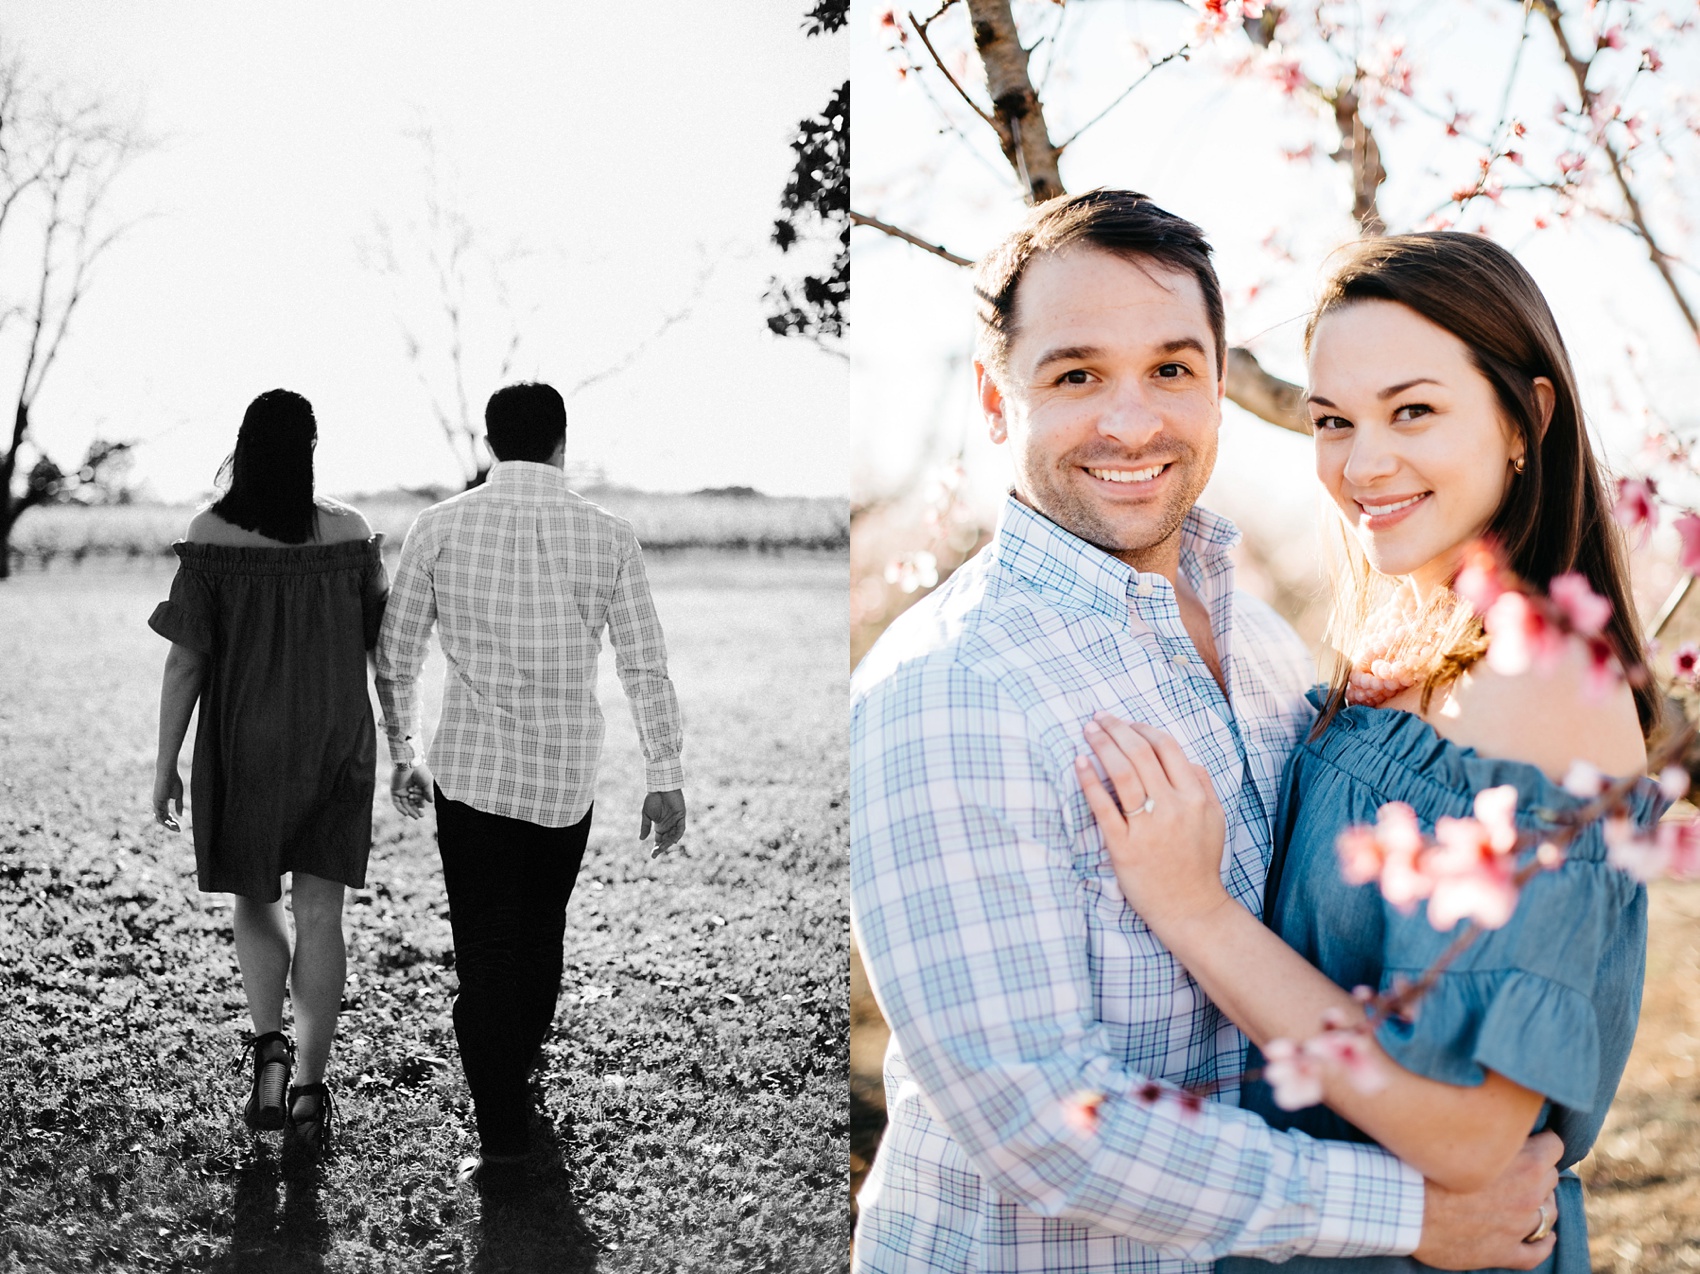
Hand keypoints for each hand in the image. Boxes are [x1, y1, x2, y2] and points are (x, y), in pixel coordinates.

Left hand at [153, 765, 183, 831]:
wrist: (168, 772)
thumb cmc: (173, 781)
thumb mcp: (178, 795)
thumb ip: (179, 805)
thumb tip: (180, 815)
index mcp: (163, 802)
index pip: (167, 815)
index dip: (173, 822)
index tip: (180, 827)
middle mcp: (158, 804)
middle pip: (163, 819)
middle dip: (170, 825)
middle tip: (179, 830)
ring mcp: (156, 804)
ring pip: (160, 819)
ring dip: (168, 825)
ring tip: (176, 828)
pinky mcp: (156, 802)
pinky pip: (158, 815)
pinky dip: (164, 821)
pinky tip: (171, 823)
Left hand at [390, 762, 433, 818]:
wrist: (409, 763)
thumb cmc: (420, 771)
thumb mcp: (427, 783)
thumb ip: (428, 792)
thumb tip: (431, 802)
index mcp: (416, 786)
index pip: (418, 798)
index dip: (420, 803)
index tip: (423, 805)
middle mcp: (408, 789)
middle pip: (411, 803)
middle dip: (416, 810)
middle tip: (420, 816)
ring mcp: (401, 790)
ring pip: (404, 804)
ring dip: (410, 811)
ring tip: (415, 817)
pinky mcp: (394, 790)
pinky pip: (396, 802)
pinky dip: (400, 808)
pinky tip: (406, 813)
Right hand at [640, 789, 686, 855]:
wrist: (660, 786)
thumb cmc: (653, 798)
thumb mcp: (646, 814)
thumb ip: (645, 826)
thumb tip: (641, 839)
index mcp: (660, 826)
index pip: (659, 840)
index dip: (657, 848)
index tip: (652, 856)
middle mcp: (668, 826)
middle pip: (666, 840)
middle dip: (661, 848)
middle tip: (655, 853)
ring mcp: (675, 822)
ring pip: (674, 836)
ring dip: (668, 843)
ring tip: (662, 847)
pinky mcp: (681, 816)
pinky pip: (681, 828)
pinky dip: (677, 834)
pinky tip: (673, 840)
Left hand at [1074, 713, 1229, 937]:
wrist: (1191, 909)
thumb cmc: (1199, 863)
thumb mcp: (1214, 819)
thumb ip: (1203, 784)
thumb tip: (1185, 757)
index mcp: (1195, 797)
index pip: (1166, 747)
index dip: (1141, 728)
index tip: (1124, 721)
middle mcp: (1173, 807)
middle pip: (1140, 753)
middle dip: (1115, 728)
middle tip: (1097, 717)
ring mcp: (1148, 827)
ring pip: (1122, 773)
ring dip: (1101, 745)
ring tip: (1087, 731)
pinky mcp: (1124, 847)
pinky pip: (1104, 807)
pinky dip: (1089, 781)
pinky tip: (1079, 763)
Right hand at [1414, 1130, 1560, 1268]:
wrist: (1402, 1206)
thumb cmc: (1424, 1162)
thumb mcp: (1460, 1130)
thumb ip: (1488, 1126)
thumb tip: (1495, 1114)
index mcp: (1525, 1163)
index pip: (1554, 1145)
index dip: (1541, 1140)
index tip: (1526, 1139)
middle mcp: (1528, 1195)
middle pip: (1551, 1177)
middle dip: (1538, 1170)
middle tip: (1514, 1166)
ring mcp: (1518, 1227)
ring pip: (1548, 1213)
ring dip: (1539, 1204)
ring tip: (1521, 1198)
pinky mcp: (1503, 1252)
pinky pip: (1537, 1251)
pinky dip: (1543, 1244)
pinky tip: (1544, 1238)